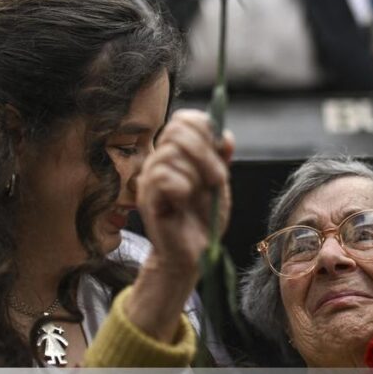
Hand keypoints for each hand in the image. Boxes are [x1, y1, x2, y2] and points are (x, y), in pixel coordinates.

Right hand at [128, 109, 233, 340]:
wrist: (194, 254)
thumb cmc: (204, 219)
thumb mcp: (219, 184)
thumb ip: (220, 158)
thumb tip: (225, 134)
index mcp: (176, 152)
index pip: (184, 119)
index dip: (206, 130)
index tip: (221, 154)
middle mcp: (159, 160)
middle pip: (176, 130)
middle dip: (205, 153)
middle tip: (216, 180)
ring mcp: (149, 178)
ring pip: (170, 154)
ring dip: (196, 174)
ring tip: (200, 194)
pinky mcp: (146, 197)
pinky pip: (163, 176)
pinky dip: (182, 187)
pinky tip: (183, 202)